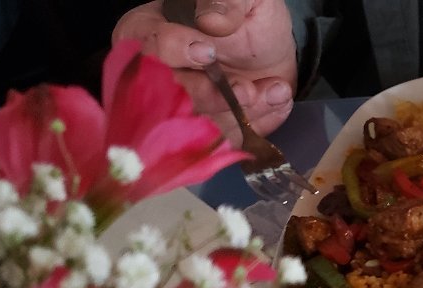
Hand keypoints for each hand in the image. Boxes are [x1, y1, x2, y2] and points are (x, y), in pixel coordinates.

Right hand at [113, 0, 297, 144]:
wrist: (271, 49)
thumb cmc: (246, 16)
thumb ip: (225, 1)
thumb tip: (210, 20)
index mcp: (147, 32)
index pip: (146, 47)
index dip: (174, 50)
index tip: (207, 51)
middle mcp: (155, 76)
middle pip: (167, 97)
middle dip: (211, 95)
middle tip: (246, 89)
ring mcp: (180, 109)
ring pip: (198, 124)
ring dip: (241, 111)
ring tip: (275, 89)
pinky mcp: (207, 133)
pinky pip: (224, 139)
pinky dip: (256, 122)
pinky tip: (276, 98)